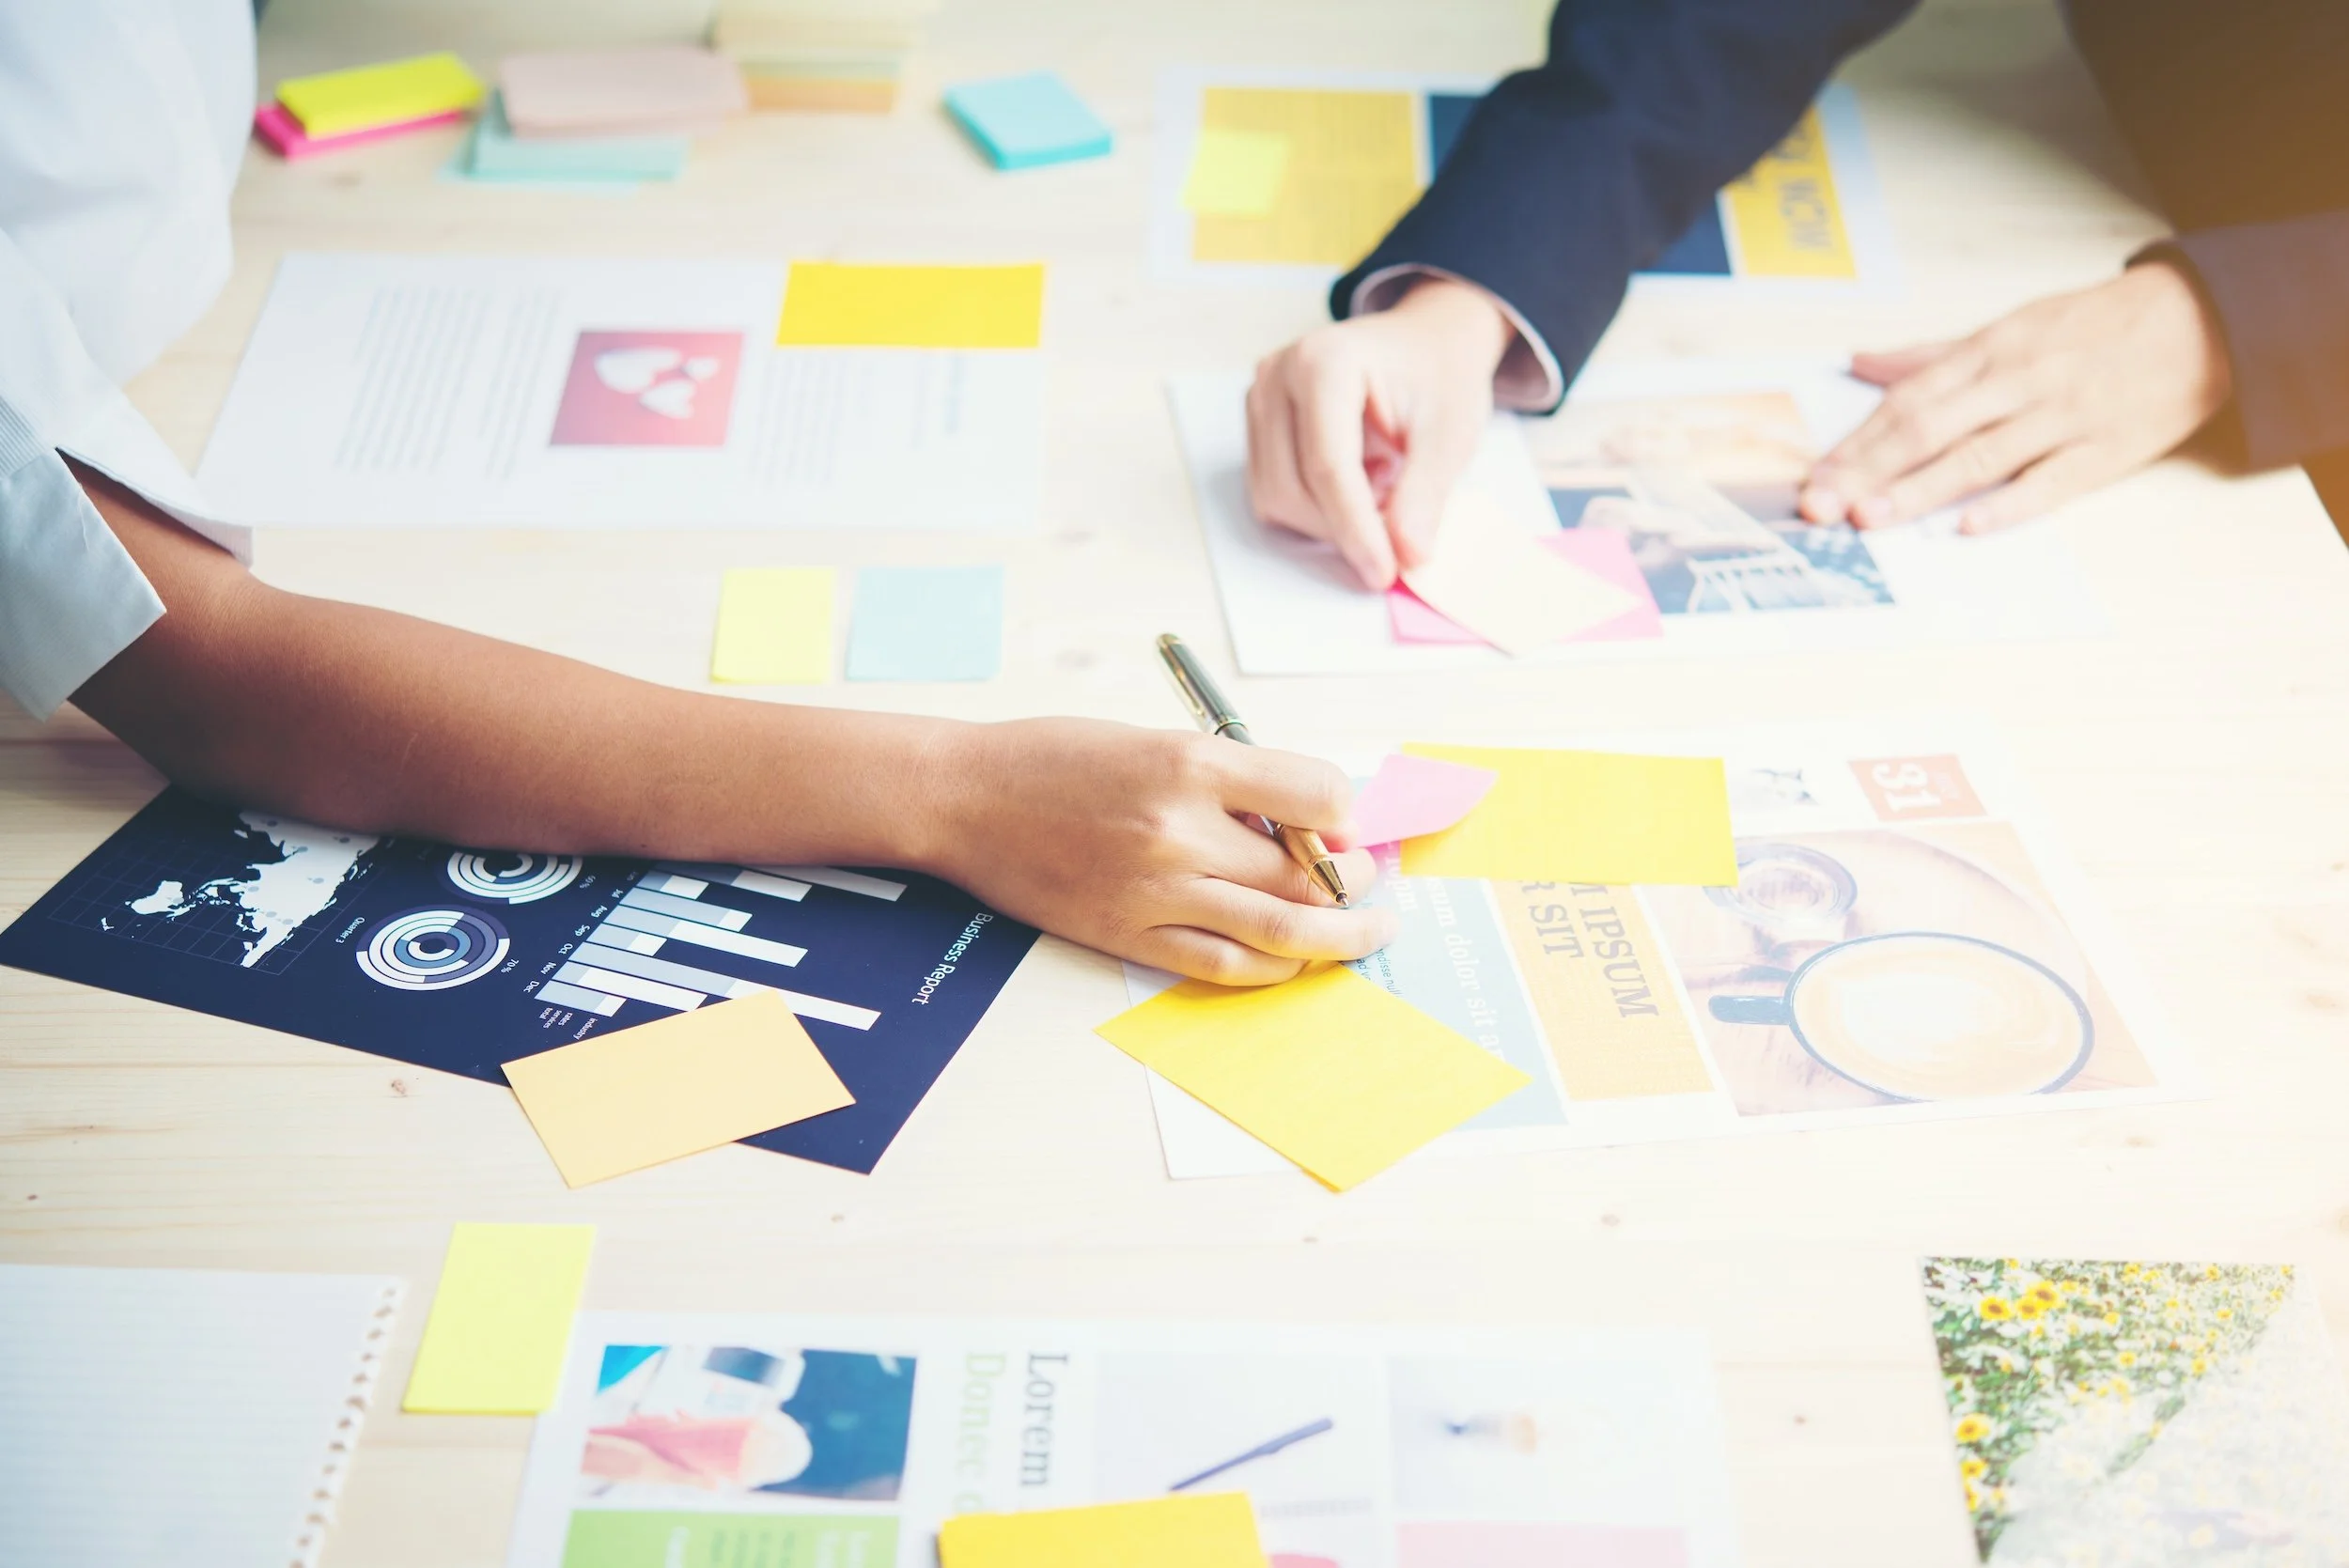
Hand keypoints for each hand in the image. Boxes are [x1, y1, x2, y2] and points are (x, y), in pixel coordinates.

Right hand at [922, 718, 1394, 984]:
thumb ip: (1230, 777)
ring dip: (1340, 937)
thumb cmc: (1057, 758)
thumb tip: (1311, 816)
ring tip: (1368, 932)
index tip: (1348, 823)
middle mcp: (1179, 829)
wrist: (964, 798)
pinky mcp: (1128, 934)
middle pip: (1308, 872)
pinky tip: (1295, 959)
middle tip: (1371, 884)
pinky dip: (1274, 966)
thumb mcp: (1154, 737)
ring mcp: (1155, 890)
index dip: (1349, 814)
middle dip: (1357, 882)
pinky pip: (1224, 965)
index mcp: (1190, 762)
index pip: (1318, 795)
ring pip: (1280, 930)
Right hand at [1246, 277, 1514, 588]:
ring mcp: (1259, 398)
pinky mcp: (1257, 425)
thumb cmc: (1439, 378)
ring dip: (1329, 518)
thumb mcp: (1451, 434)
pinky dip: (1314, 508)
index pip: (1328, 465)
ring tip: (1379, 483)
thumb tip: (1406, 556)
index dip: (1355, 528)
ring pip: (1275, 497)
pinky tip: (1354, 480)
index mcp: (1326, 361)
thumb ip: (1425, 495)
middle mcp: (1277, 375)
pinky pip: (1272, 492)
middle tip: (1398, 521)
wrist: (1425, 344)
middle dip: (1343, 527)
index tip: (1384, 573)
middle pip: (1293, 488)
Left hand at [1798, 259, 2231, 533]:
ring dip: (1921, 489)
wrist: (2199, 320)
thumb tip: (1862, 363)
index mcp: (1991, 350)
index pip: (1907, 401)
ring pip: (1979, 455)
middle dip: (1869, 470)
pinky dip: (2010, 504)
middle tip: (1822, 508)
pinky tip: (1969, 526)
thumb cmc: (2092, 327)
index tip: (1814, 478)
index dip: (1857, 442)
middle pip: (1929, 428)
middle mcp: (2018, 381)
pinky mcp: (2104, 450)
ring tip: (1871, 518)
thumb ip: (1932, 355)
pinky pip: (2051, 481)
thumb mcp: (2010, 326)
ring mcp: (2061, 417)